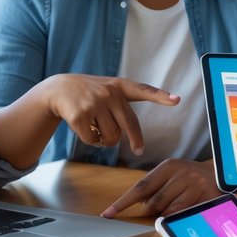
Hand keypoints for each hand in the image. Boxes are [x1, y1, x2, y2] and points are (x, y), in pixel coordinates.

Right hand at [44, 74, 178, 154]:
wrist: (59, 88)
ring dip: (105, 140)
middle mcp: (109, 93)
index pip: (144, 90)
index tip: (177, 100)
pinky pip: (93, 141)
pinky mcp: (80, 115)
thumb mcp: (108, 89)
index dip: (161, 96)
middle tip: (139, 150)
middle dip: (135, 141)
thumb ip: (123, 105)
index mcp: (120, 86)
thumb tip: (133, 138)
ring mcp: (94, 103)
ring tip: (97, 128)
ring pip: (111, 137)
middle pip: (129, 126)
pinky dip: (91, 141)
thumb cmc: (89, 93)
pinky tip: (84, 129)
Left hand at [102, 159, 217, 217]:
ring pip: (168, 210)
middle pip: (154, 202)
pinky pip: (183, 214)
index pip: (140, 187)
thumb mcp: (174, 177)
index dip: (123, 202)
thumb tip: (137, 204)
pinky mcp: (205, 196)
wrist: (224, 176)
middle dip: (152, 210)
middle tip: (163, 206)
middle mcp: (182, 172)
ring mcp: (195, 184)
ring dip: (167, 213)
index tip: (109, 213)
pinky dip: (180, 216)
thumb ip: (155, 187)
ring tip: (179, 203)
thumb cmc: (192, 179)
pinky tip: (187, 208)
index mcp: (169, 166)